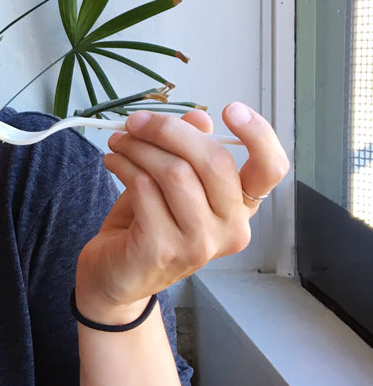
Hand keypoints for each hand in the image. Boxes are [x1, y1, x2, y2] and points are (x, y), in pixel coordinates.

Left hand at [74, 102, 289, 323]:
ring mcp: (199, 243)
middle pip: (215, 162)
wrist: (115, 276)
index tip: (231, 108)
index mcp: (241, 209)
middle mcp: (230, 229)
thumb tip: (199, 120)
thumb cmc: (147, 225)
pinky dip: (124, 166)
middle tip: (138, 121)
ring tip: (119, 142)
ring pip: (175, 172)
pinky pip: (144, 188)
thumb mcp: (173, 182)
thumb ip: (189, 151)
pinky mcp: (163, 248)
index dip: (259, 135)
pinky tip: (113, 162)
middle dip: (171, 130)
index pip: (271, 169)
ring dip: (140, 147)